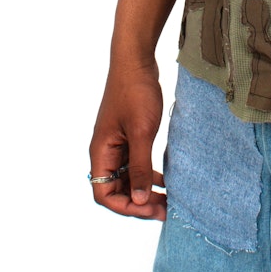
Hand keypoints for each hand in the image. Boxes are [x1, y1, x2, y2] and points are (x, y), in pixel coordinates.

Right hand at [89, 62, 166, 219]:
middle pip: (117, 189)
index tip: (151, 210)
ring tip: (169, 200)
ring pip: (128, 177)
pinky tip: (166, 180)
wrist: (136, 60)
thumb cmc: (135, 92)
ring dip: (145, 190)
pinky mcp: (129, 135)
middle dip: (140, 202)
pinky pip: (136, 163)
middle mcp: (105, 151)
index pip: (104, 194)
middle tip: (167, 210)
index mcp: (101, 153)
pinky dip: (149, 173)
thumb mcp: (141, 132)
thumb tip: (139, 200)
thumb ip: (140, 166)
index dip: (126, 207)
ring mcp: (117, 143)